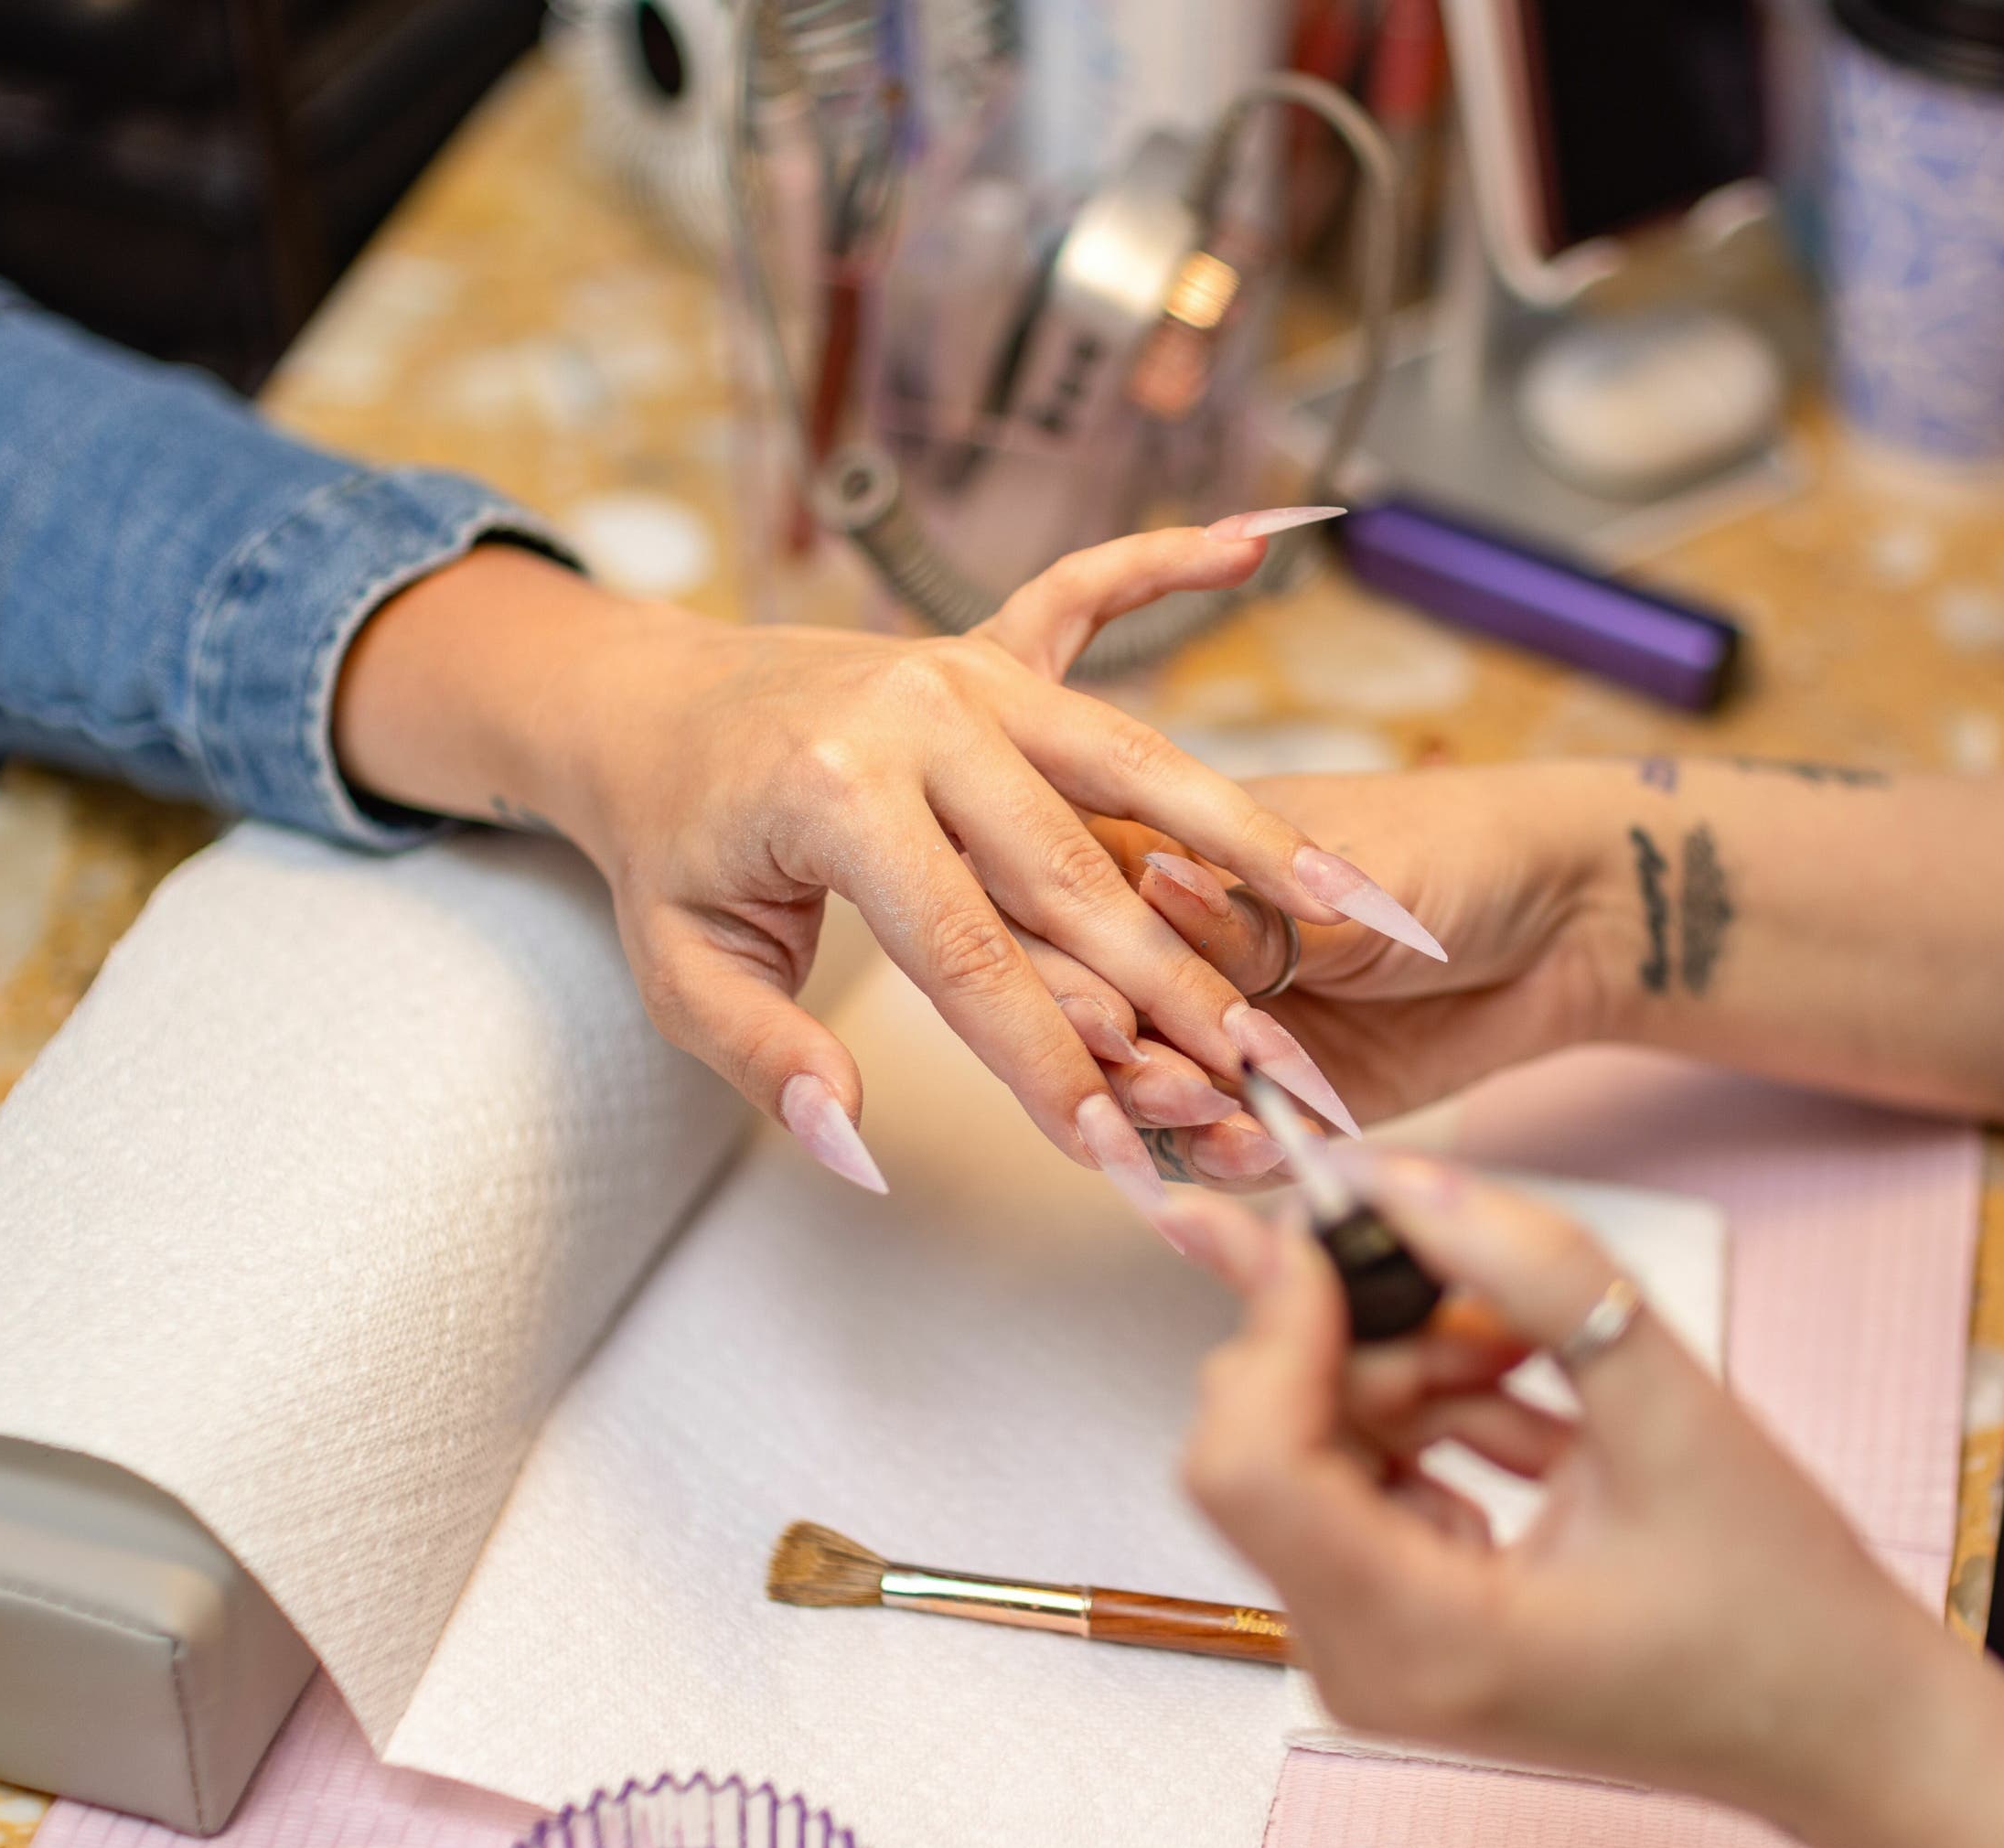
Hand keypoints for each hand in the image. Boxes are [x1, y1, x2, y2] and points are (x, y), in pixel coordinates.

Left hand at [329, 520, 1436, 1193]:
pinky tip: (1265, 539)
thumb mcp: (684, 974)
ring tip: (1360, 904)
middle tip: (1271, 1072)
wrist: (643, 703)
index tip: (1118, 1151)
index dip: (1049, 1064)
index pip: (968, 958)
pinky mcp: (989, 642)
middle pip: (1079, 873)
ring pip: (1134, 763)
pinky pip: (1093, 593)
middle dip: (1182, 987)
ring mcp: (962, 667)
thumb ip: (769, 1059)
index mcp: (833, 795)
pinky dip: (1172, 561)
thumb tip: (856, 1145)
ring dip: (1250, 838)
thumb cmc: (674, 849)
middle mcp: (914, 713)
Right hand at [1093, 762, 1638, 1133]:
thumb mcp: (1348, 874)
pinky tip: (1253, 1149)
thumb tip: (1152, 888)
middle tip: (1169, 1080)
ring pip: (1137, 1093)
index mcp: (1161, 851)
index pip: (1068, 907)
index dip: (1072, 963)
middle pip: (1085, 1014)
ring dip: (1162, 1115)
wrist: (1569, 920)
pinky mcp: (1267, 1103)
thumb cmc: (1457, 852)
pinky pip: (1213, 1148)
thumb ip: (1250, 908)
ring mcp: (1214, 1031)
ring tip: (1217, 1116)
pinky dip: (1222, 1158)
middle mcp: (1169, 948)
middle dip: (1112, 1055)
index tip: (1107, 1007)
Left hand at [1160, 1152, 1946, 1839]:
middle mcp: (1368, 1667)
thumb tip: (1407, 1182)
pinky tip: (1534, 1403)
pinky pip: (1363, 1484)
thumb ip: (1537, 1276)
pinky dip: (1433, 1420)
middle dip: (1364, 1341)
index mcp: (1422, 1641)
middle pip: (1266, 1448)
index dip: (1276, 1321)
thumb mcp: (1675, 1411)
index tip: (1333, 1229)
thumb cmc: (1783, 1619)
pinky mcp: (1405, 1633)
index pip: (1247, 1461)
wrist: (1846, 1733)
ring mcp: (1378, 1659)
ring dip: (1411, 1371)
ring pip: (1314, 1451)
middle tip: (1490, 1299)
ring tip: (1539, 1354)